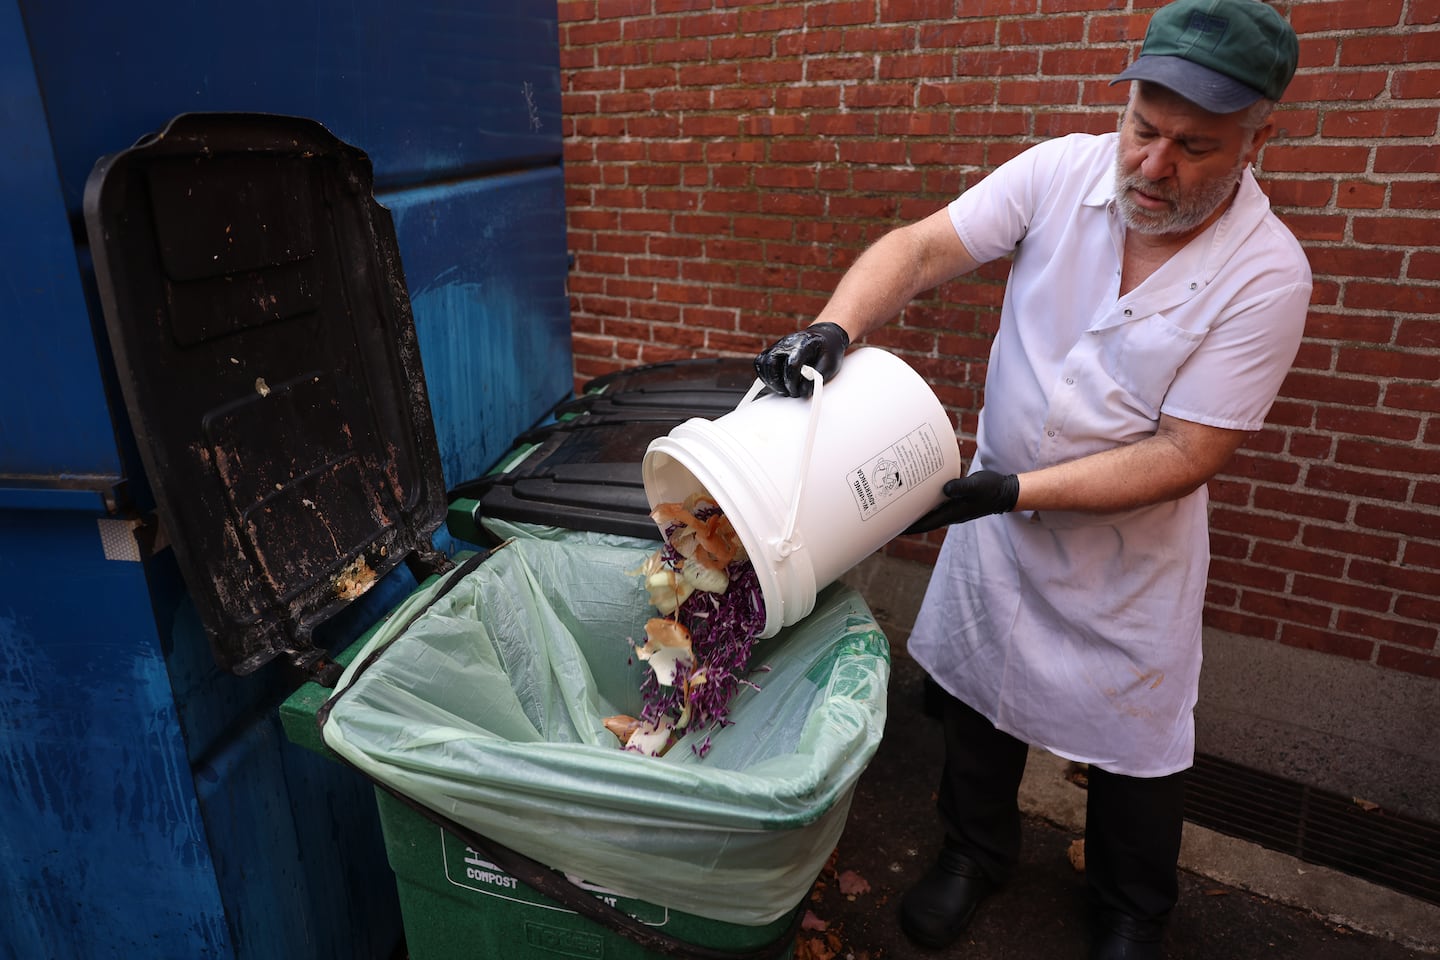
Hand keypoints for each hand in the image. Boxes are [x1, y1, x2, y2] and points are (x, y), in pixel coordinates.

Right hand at [753, 322, 849, 396]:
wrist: (824, 336)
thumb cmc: (828, 350)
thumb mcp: (830, 365)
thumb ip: (817, 379)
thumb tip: (803, 392)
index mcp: (803, 344)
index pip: (791, 364)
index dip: (792, 382)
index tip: (797, 391)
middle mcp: (786, 343)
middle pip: (771, 363)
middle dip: (778, 383)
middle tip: (789, 392)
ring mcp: (777, 346)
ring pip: (762, 363)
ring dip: (769, 380)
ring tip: (782, 390)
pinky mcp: (773, 351)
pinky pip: (760, 362)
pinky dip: (764, 375)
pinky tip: (774, 383)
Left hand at [904, 471, 1019, 533]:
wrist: (1006, 492)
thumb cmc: (992, 489)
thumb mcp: (976, 486)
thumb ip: (961, 487)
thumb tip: (944, 489)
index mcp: (953, 513)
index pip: (926, 523)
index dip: (909, 527)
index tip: (893, 528)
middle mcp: (950, 513)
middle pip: (924, 520)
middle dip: (907, 520)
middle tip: (889, 517)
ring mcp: (953, 509)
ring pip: (929, 512)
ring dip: (916, 511)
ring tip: (899, 506)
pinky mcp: (956, 502)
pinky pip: (936, 504)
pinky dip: (926, 501)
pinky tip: (919, 494)